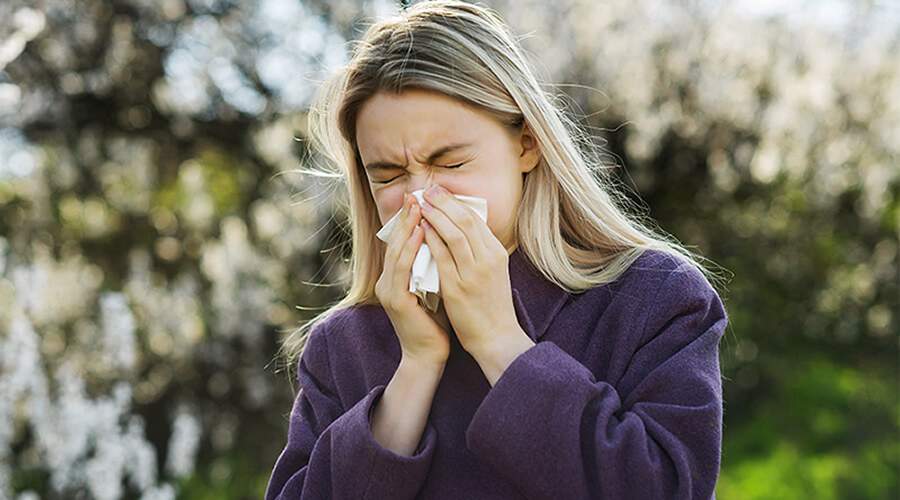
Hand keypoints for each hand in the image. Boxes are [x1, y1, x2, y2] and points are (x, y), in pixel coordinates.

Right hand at [375, 192, 450, 365]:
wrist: (428, 355)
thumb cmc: (436, 322)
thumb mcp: (436, 286)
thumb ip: (436, 264)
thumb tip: (449, 238)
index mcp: (396, 277)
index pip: (402, 242)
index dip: (410, 219)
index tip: (423, 198)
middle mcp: (387, 281)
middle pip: (395, 241)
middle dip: (407, 216)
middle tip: (417, 193)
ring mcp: (388, 290)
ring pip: (396, 251)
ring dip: (407, 226)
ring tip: (419, 206)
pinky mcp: (395, 300)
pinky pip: (402, 268)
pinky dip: (410, 248)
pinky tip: (419, 232)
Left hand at [419, 184, 529, 360]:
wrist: (496, 337)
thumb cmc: (492, 305)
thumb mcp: (493, 272)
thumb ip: (481, 251)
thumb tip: (464, 228)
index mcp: (496, 253)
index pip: (475, 219)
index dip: (456, 202)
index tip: (440, 191)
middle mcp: (488, 259)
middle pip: (465, 221)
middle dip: (445, 202)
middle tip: (428, 189)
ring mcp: (473, 273)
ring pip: (454, 234)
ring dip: (436, 215)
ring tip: (421, 203)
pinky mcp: (458, 288)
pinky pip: (442, 257)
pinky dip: (430, 239)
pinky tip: (420, 229)